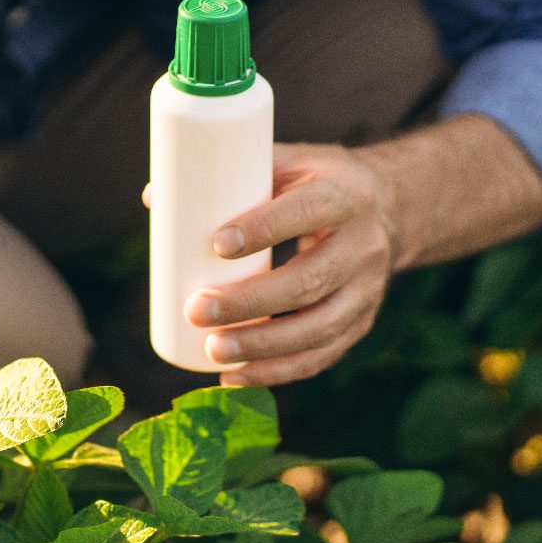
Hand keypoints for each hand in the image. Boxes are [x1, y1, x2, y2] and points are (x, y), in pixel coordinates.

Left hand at [182, 142, 398, 386]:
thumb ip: (229, 176)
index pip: (307, 212)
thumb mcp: (288, 164)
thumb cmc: (315, 183)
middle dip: (249, 303)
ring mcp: (367, 290)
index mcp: (343, 195)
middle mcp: (363, 245)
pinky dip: (277, 372)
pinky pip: (321, 356)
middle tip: (196, 309)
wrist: (389, 208)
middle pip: (308, 282)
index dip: (264, 229)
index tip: (217, 244)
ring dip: (262, 347)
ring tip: (213, 351)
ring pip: (318, 329)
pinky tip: (235, 378)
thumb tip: (153, 198)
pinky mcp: (361, 322)